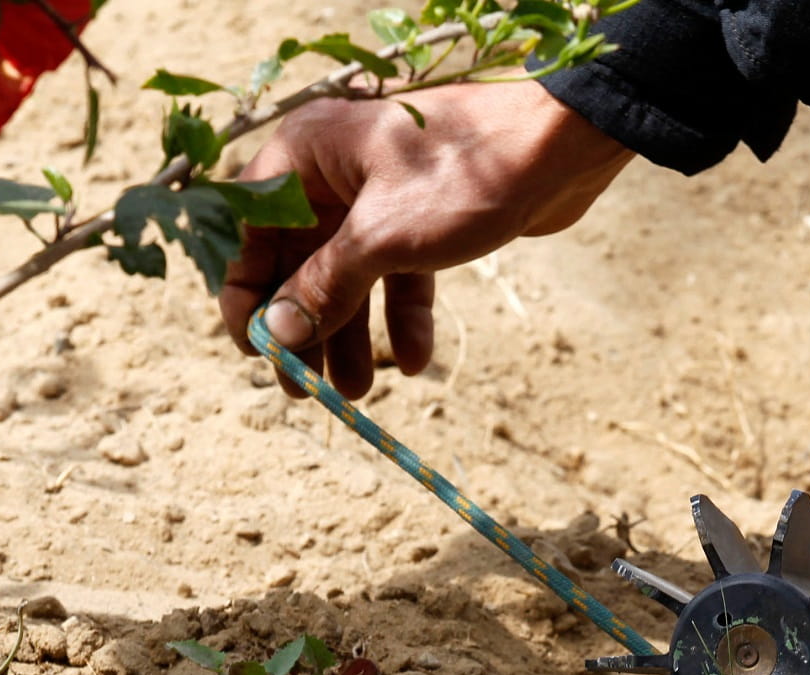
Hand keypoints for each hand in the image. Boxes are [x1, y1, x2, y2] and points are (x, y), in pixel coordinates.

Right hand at [220, 79, 633, 398]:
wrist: (561, 145)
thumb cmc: (463, 174)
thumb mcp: (383, 237)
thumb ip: (325, 287)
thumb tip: (277, 335)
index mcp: (303, 155)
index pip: (250, 230)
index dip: (247, 293)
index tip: (254, 351)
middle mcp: (333, 172)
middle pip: (299, 260)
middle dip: (305, 327)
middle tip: (301, 389)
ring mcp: (381, 196)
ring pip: (350, 275)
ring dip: (351, 334)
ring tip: (354, 393)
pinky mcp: (425, 219)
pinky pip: (399, 275)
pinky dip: (404, 316)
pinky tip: (416, 361)